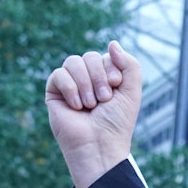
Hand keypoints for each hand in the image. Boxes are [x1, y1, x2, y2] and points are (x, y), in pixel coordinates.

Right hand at [45, 40, 141, 187]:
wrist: (99, 144)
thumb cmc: (117, 122)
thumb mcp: (132, 92)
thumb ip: (130, 65)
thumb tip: (113, 43)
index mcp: (106, 79)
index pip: (105, 56)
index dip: (111, 69)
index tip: (116, 86)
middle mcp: (88, 80)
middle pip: (89, 56)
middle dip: (99, 76)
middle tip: (104, 99)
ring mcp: (71, 85)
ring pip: (73, 61)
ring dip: (86, 84)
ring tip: (91, 105)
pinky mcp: (54, 92)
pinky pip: (59, 74)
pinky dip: (71, 89)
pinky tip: (77, 107)